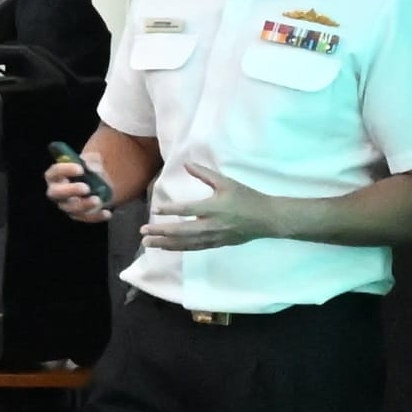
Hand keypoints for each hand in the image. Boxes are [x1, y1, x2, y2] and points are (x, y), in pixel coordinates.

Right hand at [43, 155, 116, 224]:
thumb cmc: (88, 170)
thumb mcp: (91, 161)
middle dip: (70, 190)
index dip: (65, 170)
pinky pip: (85, 217)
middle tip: (86, 188)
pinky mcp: (78, 215)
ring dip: (84, 205)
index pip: (54, 172)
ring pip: (70, 208)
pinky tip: (107, 213)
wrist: (98, 184)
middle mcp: (57, 192)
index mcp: (56, 175)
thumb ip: (92, 161)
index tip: (81, 169)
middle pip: (56, 193)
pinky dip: (96, 216)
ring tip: (98, 200)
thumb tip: (92, 167)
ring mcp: (66, 205)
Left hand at [140, 177, 274, 252]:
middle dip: (161, 232)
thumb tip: (186, 164)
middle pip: (182, 231)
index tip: (155, 209)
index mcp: (215, 207)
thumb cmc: (247, 197)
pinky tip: (167, 247)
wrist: (268, 218)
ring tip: (147, 244)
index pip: (188, 209)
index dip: (171, 210)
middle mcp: (212, 224)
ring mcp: (215, 237)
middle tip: (143, 232)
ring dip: (166, 244)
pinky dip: (179, 248)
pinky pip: (195, 248)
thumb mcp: (227, 182)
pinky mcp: (217, 244)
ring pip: (186, 243)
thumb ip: (205, 174)